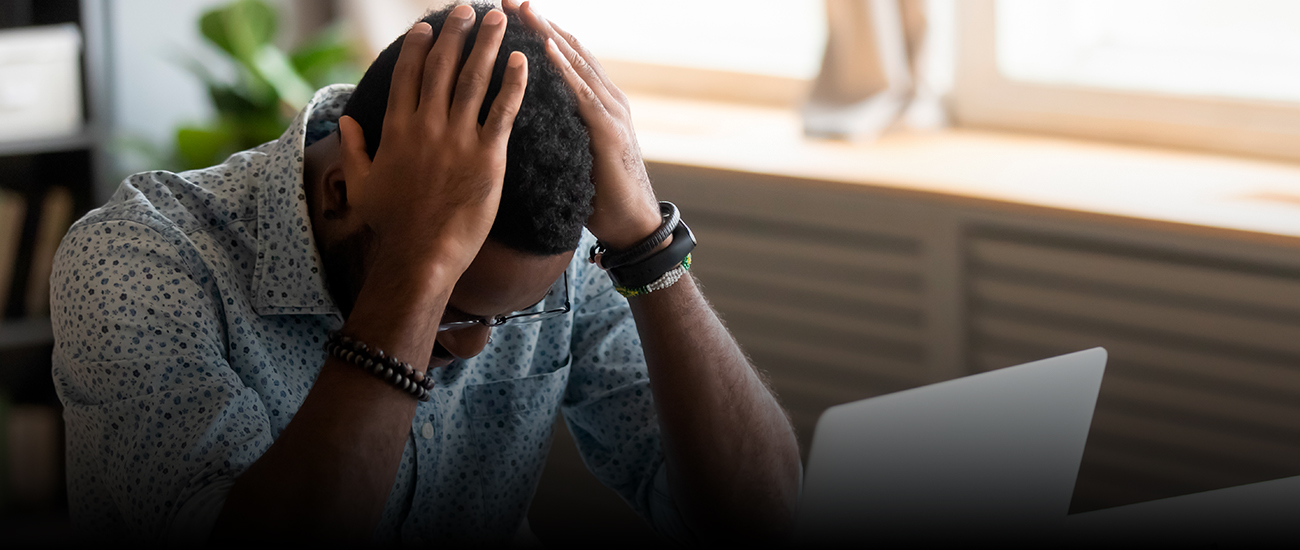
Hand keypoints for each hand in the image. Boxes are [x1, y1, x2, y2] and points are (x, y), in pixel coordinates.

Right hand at [338, 6, 527, 280]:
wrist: (422, 255)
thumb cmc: (392, 225)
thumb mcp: (362, 184)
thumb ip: (353, 148)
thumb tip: (346, 121)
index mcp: (396, 129)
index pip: (407, 74)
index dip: (419, 46)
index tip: (428, 25)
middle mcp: (426, 126)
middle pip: (443, 67)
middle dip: (456, 32)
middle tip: (469, 8)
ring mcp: (457, 139)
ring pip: (474, 80)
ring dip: (487, 45)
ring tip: (498, 18)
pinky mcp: (487, 157)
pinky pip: (503, 111)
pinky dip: (513, 83)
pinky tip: (521, 59)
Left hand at [505, 0, 662, 250]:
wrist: (632, 225)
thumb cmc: (600, 196)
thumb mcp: (573, 155)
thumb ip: (559, 133)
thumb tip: (525, 126)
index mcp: (597, 104)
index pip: (567, 58)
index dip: (540, 32)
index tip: (511, 12)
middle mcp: (608, 99)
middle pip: (571, 50)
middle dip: (540, 22)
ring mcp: (612, 112)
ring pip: (577, 63)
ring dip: (549, 34)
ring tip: (524, 10)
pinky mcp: (609, 131)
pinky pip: (583, 93)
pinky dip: (565, 68)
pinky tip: (545, 48)